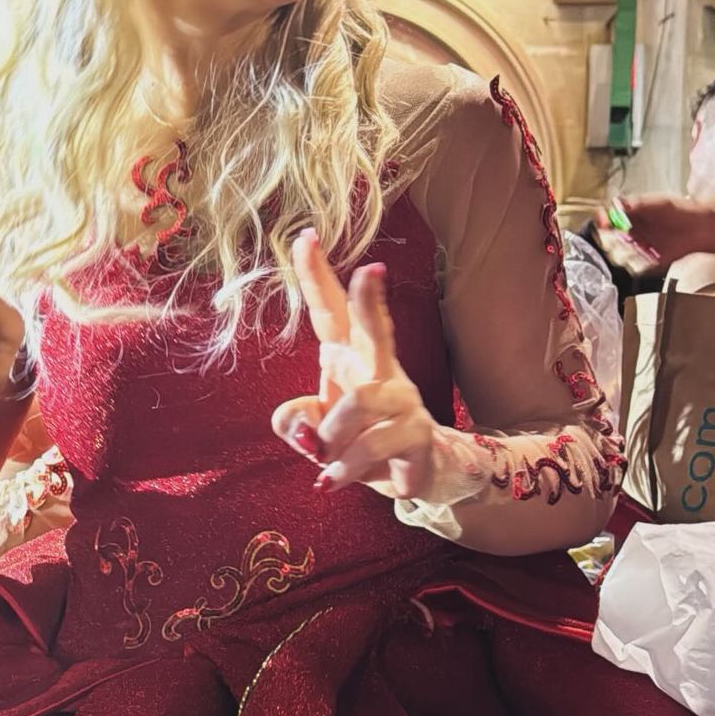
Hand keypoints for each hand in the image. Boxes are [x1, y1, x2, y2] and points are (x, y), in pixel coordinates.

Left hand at [271, 230, 434, 499]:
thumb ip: (296, 423)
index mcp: (349, 357)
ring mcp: (404, 399)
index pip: (331, 312)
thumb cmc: (359, 441)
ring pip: (359, 405)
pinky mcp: (418, 434)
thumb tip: (305, 428)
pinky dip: (347, 467)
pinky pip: (372, 446)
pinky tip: (338, 479)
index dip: (317, 276)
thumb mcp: (314, 433)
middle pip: (376, 327)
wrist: (415, 477)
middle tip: (372, 270)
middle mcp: (379, 369)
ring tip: (326, 464)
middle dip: (371, 300)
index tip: (306, 236)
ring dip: (332, 440)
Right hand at [595, 195, 702, 267]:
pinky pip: (635, 268)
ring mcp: (638, 249)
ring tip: (633, 246)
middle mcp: (630, 234)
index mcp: (628, 217)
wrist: (700, 227)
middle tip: (619, 236)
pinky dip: (637, 263)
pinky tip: (645, 255)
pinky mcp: (647, 263)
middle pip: (607, 240)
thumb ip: (635, 205)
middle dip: (610, 238)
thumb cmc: (680, 211)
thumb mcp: (656, 202)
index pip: (605, 219)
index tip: (604, 221)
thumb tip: (616, 205)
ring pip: (618, 256)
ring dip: (623, 251)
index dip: (602, 221)